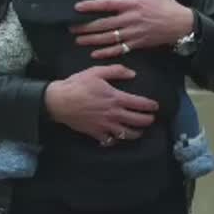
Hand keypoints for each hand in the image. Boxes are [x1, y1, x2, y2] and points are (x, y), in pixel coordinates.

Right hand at [43, 65, 158, 144]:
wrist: (58, 101)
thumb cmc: (77, 84)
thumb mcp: (97, 72)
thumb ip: (116, 71)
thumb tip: (133, 73)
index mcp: (116, 98)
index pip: (140, 104)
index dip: (151, 106)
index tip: (155, 106)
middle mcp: (114, 114)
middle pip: (138, 122)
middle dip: (148, 121)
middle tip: (151, 119)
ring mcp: (105, 125)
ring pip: (126, 134)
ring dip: (136, 133)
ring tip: (140, 131)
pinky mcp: (95, 133)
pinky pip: (109, 141)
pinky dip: (115, 141)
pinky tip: (118, 138)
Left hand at [70, 0, 194, 58]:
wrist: (181, 24)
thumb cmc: (165, 4)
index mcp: (133, 4)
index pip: (108, 4)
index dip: (91, 6)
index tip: (77, 7)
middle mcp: (131, 19)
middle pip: (104, 24)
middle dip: (86, 27)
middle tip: (71, 28)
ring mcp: (134, 33)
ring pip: (109, 38)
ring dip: (92, 39)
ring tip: (78, 40)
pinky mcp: (138, 43)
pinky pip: (119, 49)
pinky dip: (106, 52)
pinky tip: (94, 53)